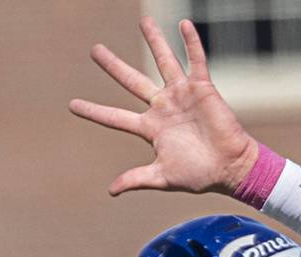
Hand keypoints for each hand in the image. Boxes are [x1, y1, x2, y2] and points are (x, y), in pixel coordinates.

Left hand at [70, 16, 259, 197]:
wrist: (228, 168)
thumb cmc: (198, 175)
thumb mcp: (162, 177)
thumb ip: (136, 178)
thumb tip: (111, 191)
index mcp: (150, 129)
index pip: (115, 117)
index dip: (94, 111)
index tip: (73, 105)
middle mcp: (162, 108)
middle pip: (132, 81)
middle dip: (113, 66)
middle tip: (94, 50)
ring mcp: (182, 95)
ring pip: (164, 62)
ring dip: (154, 41)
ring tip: (143, 21)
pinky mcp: (202, 88)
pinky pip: (196, 60)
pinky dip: (191, 43)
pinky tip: (184, 24)